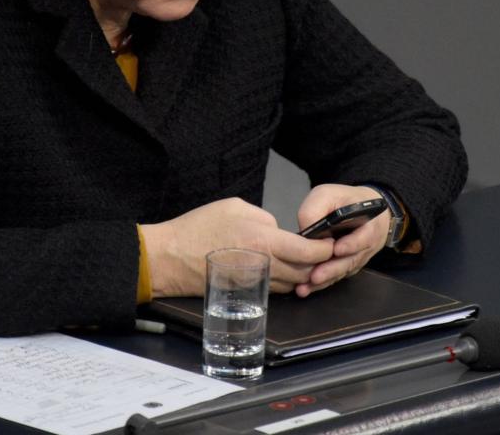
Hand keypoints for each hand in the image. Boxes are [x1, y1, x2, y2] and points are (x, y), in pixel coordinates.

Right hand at [140, 198, 333, 296]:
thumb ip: (264, 219)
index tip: (330, 242)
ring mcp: (254, 283)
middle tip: (324, 252)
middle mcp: (263, 266)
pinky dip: (284, 281)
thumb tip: (278, 231)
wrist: (169, 258)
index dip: (324, 248)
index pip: (308, 252)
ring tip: (307, 261)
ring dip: (302, 274)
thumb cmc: (198, 228)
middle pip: (304, 272)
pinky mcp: (245, 292)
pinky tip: (283, 269)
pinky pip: (274, 288)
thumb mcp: (235, 207)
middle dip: (318, 263)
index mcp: (263, 241)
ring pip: (291, 284)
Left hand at [294, 184, 389, 297]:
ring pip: (342, 272)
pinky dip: (322, 283)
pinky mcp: (347, 267)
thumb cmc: (345, 201)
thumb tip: (305, 230)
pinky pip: (337, 276)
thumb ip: (316, 208)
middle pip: (351, 261)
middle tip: (315, 276)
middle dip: (332, 269)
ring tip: (306, 287)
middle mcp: (366, 246)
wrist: (362, 211)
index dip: (351, 244)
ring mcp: (357, 259)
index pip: (364, 237)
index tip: (338, 250)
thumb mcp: (329, 195)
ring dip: (324, 280)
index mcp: (369, 224)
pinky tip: (306, 289)